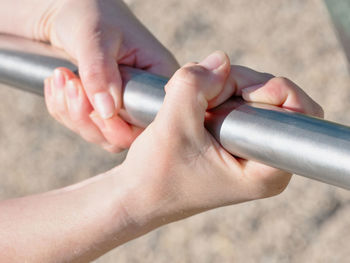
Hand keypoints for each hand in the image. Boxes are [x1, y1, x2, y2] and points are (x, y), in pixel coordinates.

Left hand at [43, 0, 178, 151]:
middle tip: (70, 83)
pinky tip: (57, 83)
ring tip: (60, 76)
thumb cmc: (91, 14)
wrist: (71, 11)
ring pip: (99, 134)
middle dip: (88, 117)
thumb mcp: (95, 36)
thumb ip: (100, 72)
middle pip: (123, 135)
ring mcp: (122, 106)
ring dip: (71, 111)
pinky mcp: (101, 109)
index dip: (123, 127)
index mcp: (156, 77)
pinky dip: (62, 109)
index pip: (150, 120)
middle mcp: (142, 97)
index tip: (96, 108)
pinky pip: (82, 125)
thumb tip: (107, 111)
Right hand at [116, 51, 323, 226]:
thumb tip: (220, 59)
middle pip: (272, 97)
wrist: (138, 194)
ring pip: (248, 95)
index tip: (240, 93)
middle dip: (234, 85)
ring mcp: (246, 149)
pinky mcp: (230, 140)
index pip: (300, 113)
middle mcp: (262, 160)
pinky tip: (190, 108)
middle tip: (200, 98)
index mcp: (266, 171)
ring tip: (185, 105)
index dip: (274, 90)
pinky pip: (232, 102)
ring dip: (216, 88)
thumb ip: (195, 84)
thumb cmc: (156, 175)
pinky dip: (210, 94)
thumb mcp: (173, 126)